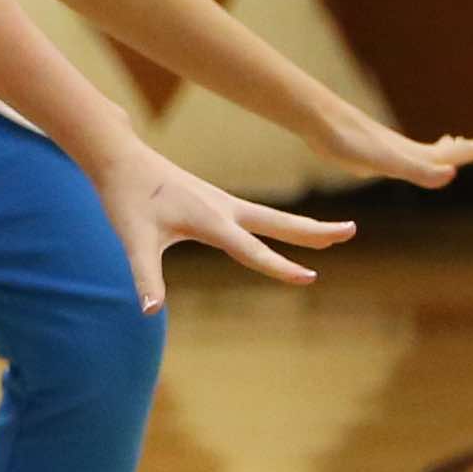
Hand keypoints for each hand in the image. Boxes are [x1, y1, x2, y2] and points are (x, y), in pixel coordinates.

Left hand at [91, 152, 348, 306]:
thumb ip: (144, 277)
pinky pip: (258, 215)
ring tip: (337, 233)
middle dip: (316, 231)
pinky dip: (282, 222)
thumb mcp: (134, 241)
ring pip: (274, 217)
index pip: (251, 250)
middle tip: (352, 231)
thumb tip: (149, 311)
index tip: (310, 278)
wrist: (120, 160)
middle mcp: (224, 208)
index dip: (279, 266)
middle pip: (280, 223)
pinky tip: (290, 230)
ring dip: (306, 226)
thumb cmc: (127, 200)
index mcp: (210, 220)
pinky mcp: (217, 200)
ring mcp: (223, 202)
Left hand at [320, 108, 472, 194]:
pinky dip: (412, 153)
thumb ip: (417, 169)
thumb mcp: (385, 161)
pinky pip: (400, 153)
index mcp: (415, 155)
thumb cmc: (348, 141)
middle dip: (471, 149)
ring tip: (453, 143)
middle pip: (447, 151)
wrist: (316, 120)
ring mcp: (388, 149)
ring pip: (424, 150)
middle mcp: (405, 150)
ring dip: (444, 149)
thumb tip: (451, 175)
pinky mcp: (369, 150)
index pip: (458, 153)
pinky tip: (399, 156)